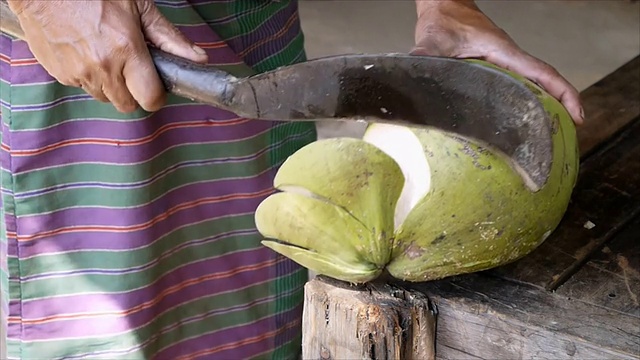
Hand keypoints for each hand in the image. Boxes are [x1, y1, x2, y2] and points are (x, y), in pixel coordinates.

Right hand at [7, 0, 208, 112]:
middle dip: (135, 91)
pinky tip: (88, 52)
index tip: (156, 84)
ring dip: (111, 84)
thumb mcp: (140, 7)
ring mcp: (78, 73)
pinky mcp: (60, 74)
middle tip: (132, 67)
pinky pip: (83, 87)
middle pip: (128, 104)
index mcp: (126, 50)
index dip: (157, 95)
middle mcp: (102, 67)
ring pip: (105, 97)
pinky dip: (89, 76)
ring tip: (107, 54)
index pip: (150, 98)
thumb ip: (170, 39)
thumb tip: (198, 59)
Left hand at [412, 0, 583, 124]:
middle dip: (561, 107)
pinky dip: (527, 100)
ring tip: (550, 136)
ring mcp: (503, 63)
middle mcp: (508, 58)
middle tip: (567, 137)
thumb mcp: (433, 39)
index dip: (562, 93)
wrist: (444, 6)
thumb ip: (425, 56)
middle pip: (544, 83)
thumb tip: (413, 70)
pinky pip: (518, 85)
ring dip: (546, 105)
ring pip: (532, 85)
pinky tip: (521, 121)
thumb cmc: (444, 19)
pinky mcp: (495, 67)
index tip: (577, 114)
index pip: (541, 72)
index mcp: (503, 52)